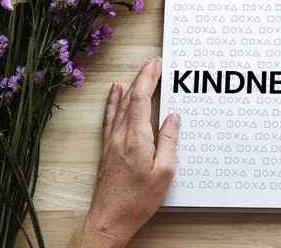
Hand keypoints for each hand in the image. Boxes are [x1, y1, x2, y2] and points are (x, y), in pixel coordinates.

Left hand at [68, 57, 179, 246]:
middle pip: (130, 98)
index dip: (148, 79)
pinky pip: (110, 117)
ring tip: (140, 71)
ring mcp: (111, 141)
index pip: (140, 100)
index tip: (156, 64)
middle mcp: (120, 136)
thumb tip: (173, 119)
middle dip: (143, 77)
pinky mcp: (107, 148)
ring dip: (131, 86)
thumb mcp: (164, 173)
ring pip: (120, 105)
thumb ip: (169, 142)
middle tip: (153, 62)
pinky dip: (113, 101)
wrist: (109, 218)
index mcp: (136, 139)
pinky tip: (115, 91)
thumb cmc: (137, 200)